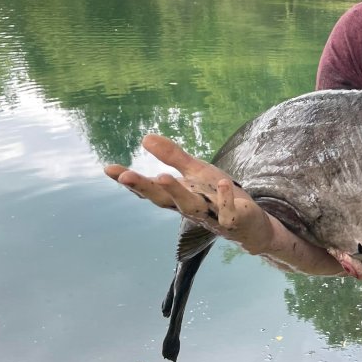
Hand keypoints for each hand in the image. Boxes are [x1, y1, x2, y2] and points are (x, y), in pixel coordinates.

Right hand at [104, 134, 342, 274]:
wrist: (252, 224)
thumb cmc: (220, 197)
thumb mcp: (198, 173)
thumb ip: (174, 157)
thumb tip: (145, 137)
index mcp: (179, 197)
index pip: (150, 189)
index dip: (130, 180)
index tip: (108, 168)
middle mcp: (190, 208)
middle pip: (163, 200)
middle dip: (143, 188)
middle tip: (125, 176)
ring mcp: (210, 215)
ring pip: (190, 207)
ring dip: (176, 192)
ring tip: (161, 176)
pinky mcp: (233, 220)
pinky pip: (227, 211)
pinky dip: (224, 198)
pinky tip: (222, 182)